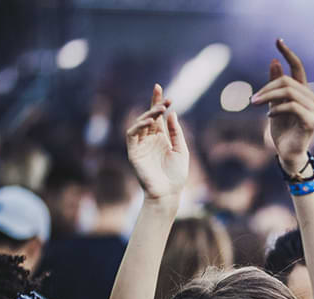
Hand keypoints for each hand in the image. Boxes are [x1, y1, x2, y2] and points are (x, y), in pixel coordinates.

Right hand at [125, 84, 188, 201]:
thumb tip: (171, 113)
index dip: (158, 103)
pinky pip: (132, 135)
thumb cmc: (176, 175)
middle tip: (161, 93)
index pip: (158, 117)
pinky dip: (138, 126)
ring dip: (148, 114)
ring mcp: (141, 145)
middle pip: (149, 117)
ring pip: (140, 123)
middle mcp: (150, 139)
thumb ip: (175, 132)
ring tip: (159, 108)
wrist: (168, 193)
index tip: (163, 91)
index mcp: (161, 138)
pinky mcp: (134, 152)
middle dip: (154, 104)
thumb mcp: (181, 149)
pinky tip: (148, 121)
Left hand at [250, 39, 313, 173]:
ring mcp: (313, 110)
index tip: (278, 41)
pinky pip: (292, 106)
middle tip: (252, 99)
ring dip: (269, 96)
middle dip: (268, 87)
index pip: (298, 68)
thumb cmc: (282, 130)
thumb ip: (275, 84)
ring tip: (256, 104)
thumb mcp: (274, 103)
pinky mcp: (311, 121)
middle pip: (288, 81)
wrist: (287, 153)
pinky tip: (269, 115)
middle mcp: (311, 99)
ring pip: (290, 92)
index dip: (289, 53)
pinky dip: (277, 109)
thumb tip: (275, 61)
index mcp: (303, 92)